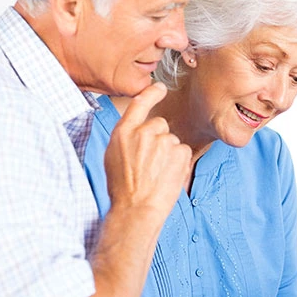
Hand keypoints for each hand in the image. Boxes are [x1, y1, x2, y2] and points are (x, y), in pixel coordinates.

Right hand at [104, 82, 191, 224]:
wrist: (136, 209)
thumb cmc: (122, 188)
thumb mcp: (113, 157)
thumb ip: (127, 138)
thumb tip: (138, 131)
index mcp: (123, 132)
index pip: (139, 103)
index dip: (151, 93)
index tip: (159, 87)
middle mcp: (143, 132)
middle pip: (159, 124)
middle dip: (158, 139)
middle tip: (150, 163)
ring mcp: (163, 141)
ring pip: (172, 140)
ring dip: (168, 153)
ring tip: (156, 173)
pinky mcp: (179, 152)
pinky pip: (182, 151)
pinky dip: (178, 162)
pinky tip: (167, 175)